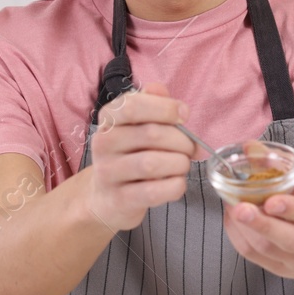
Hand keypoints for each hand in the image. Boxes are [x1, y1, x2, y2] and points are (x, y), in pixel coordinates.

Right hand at [84, 82, 196, 231]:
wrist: (108, 197)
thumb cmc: (131, 154)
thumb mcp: (139, 125)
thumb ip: (153, 105)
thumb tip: (166, 95)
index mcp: (109, 119)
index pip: (134, 105)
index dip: (166, 108)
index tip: (185, 115)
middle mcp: (103, 143)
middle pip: (152, 134)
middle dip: (182, 141)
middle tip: (190, 148)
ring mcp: (108, 172)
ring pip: (153, 164)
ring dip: (179, 164)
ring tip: (182, 165)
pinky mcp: (120, 199)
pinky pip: (155, 191)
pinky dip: (175, 186)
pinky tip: (177, 183)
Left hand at [223, 171, 293, 278]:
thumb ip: (283, 168)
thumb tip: (250, 147)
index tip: (272, 201)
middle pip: (291, 240)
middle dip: (263, 224)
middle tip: (240, 208)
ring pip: (269, 251)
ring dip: (245, 229)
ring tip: (231, 208)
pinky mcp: (284, 272)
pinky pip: (256, 257)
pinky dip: (239, 237)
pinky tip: (232, 220)